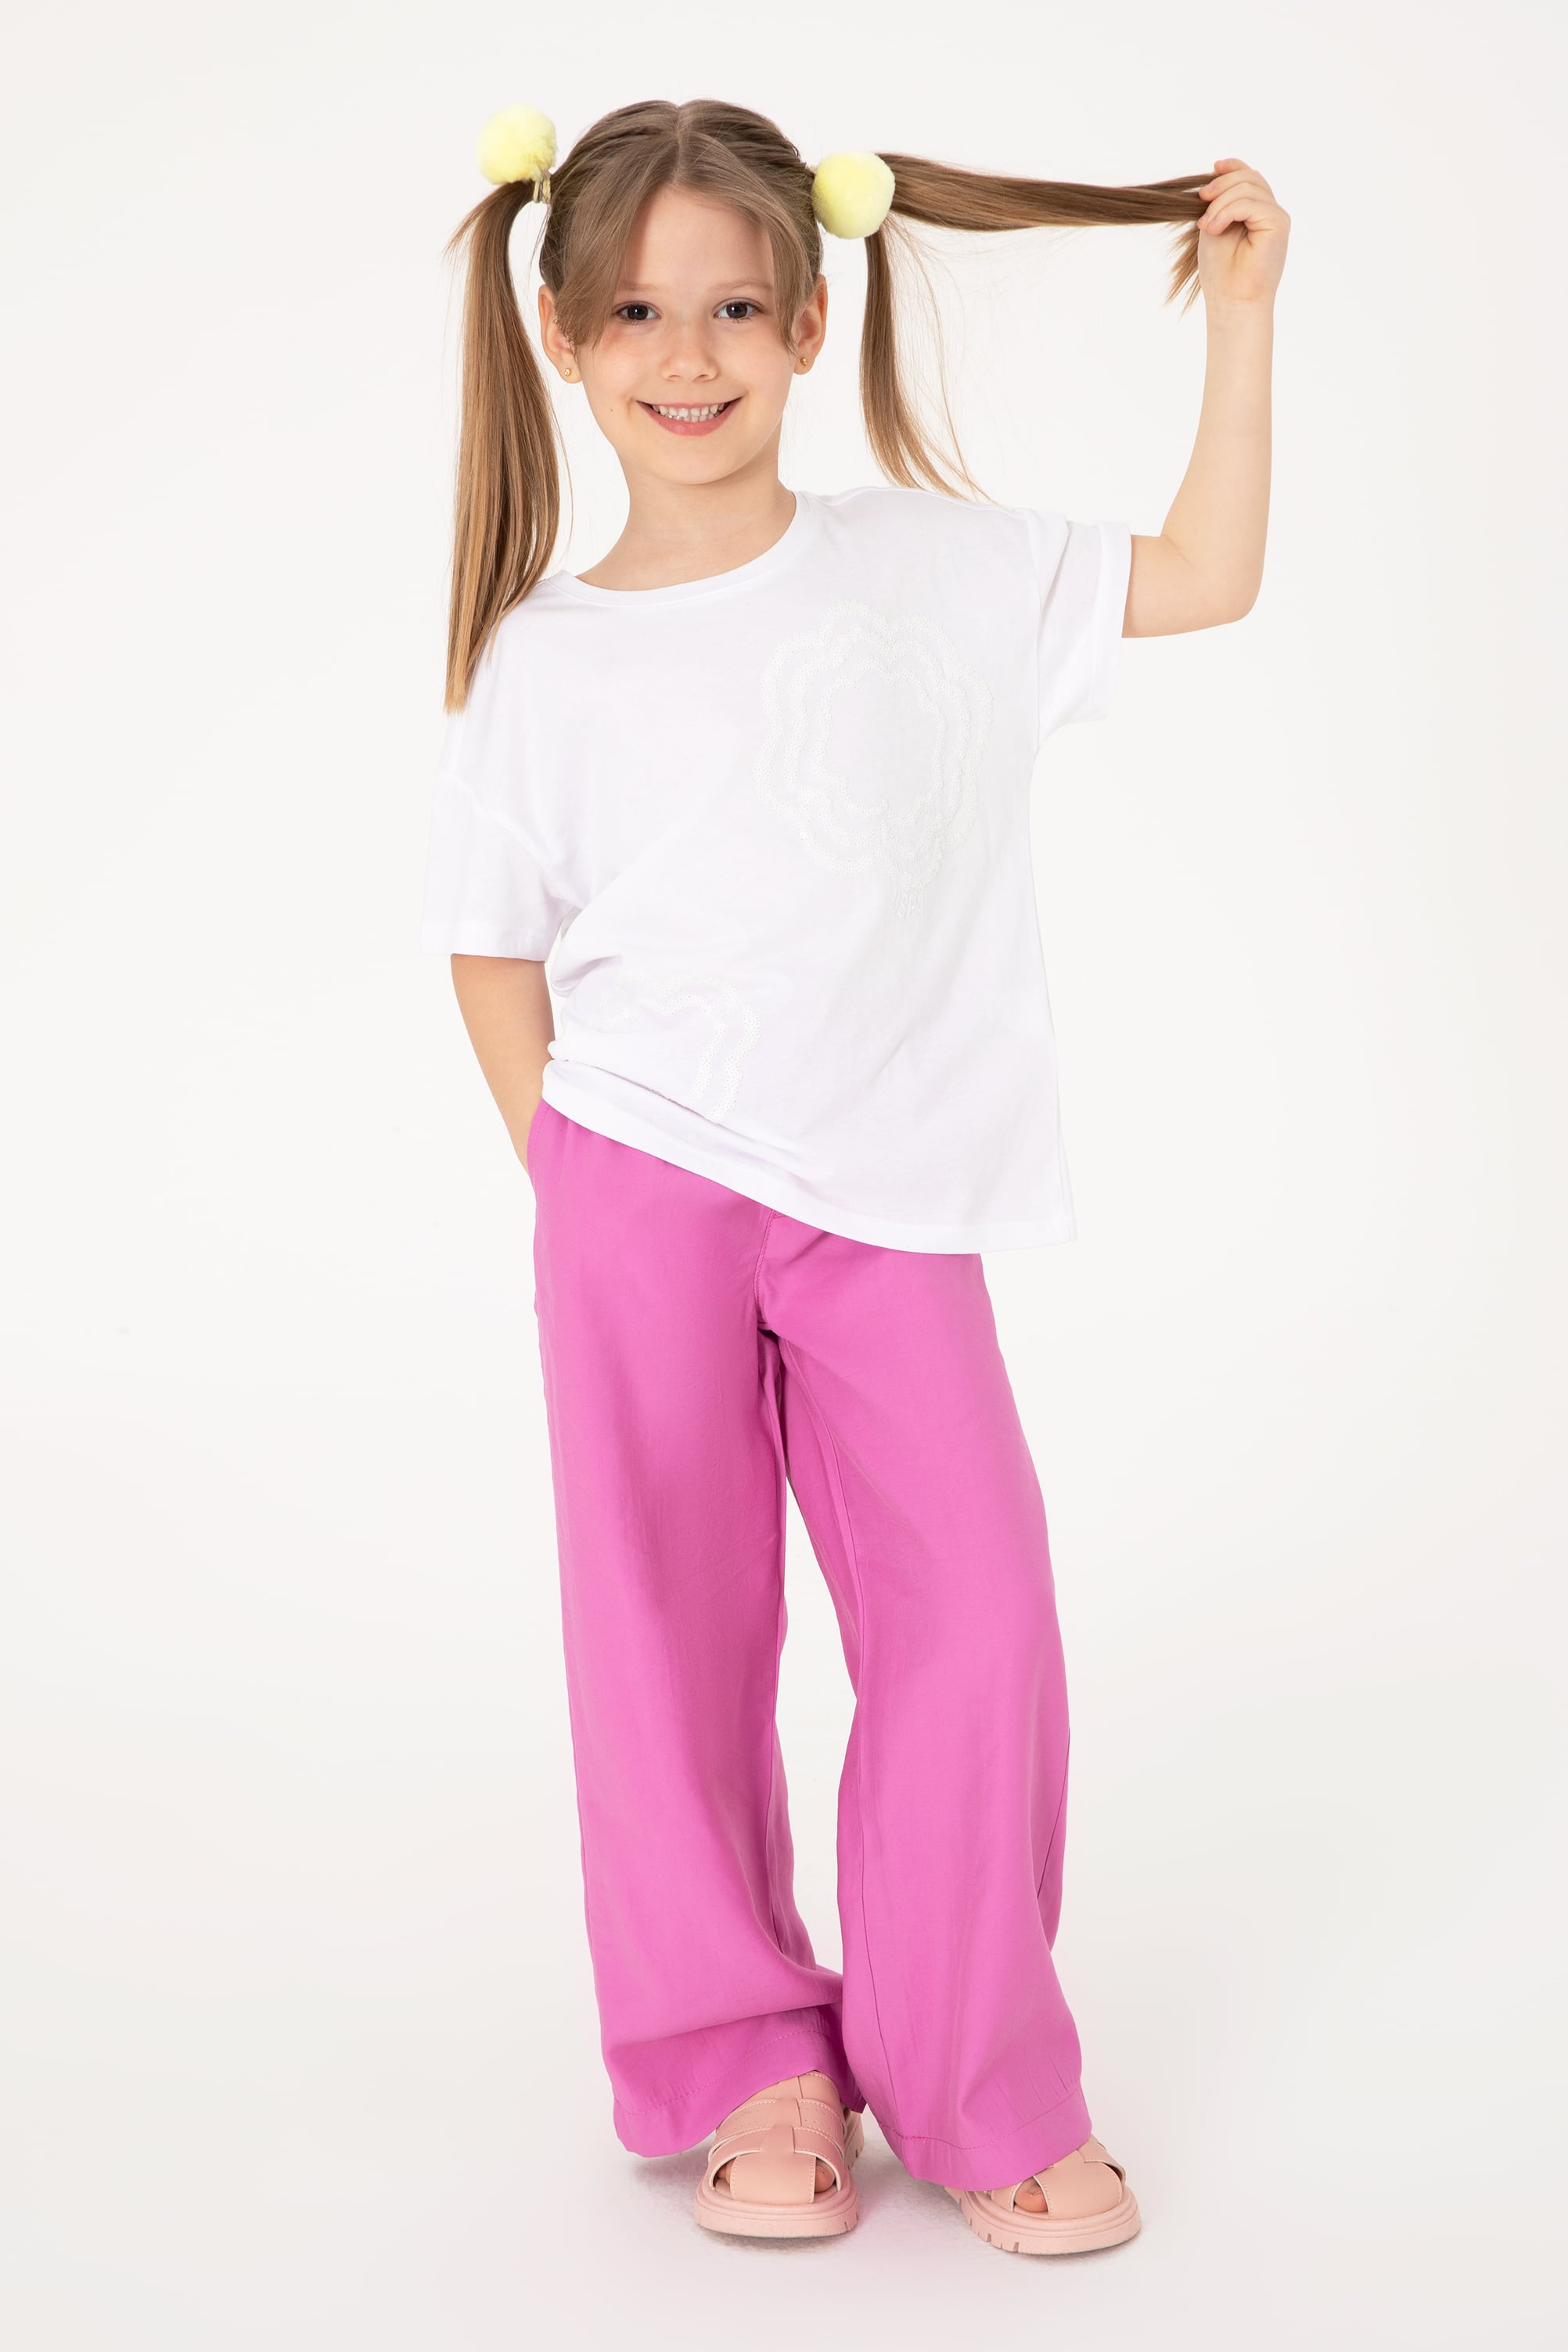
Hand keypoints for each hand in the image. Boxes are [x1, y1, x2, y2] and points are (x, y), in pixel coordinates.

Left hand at [1194, 158, 1288, 308]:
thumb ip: (1220, 201)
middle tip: (1201, 203)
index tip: (1213, 168)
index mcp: (1257, 212)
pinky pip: (1251, 202)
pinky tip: (1214, 228)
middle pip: (1249, 177)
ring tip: (1206, 226)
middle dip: (1221, 185)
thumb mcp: (1214, 225)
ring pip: (1249, 187)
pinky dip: (1228, 211)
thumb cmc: (1221, 272)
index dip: (1232, 167)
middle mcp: (1270, 212)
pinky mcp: (1278, 224)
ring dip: (1220, 203)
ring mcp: (1276, 217)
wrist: (1231, 301)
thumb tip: (1217, 171)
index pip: (1250, 176)